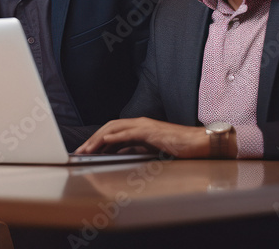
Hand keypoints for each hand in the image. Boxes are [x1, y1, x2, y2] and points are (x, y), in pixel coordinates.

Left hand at [75, 118, 209, 158]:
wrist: (198, 143)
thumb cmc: (179, 147)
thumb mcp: (152, 149)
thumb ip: (137, 148)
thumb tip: (120, 154)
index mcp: (139, 127)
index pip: (112, 131)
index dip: (97, 140)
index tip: (86, 150)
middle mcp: (140, 123)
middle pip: (109, 128)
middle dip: (93, 139)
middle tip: (80, 151)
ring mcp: (145, 126)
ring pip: (115, 128)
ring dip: (99, 138)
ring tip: (87, 148)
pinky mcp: (152, 131)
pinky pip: (130, 132)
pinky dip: (117, 135)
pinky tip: (106, 140)